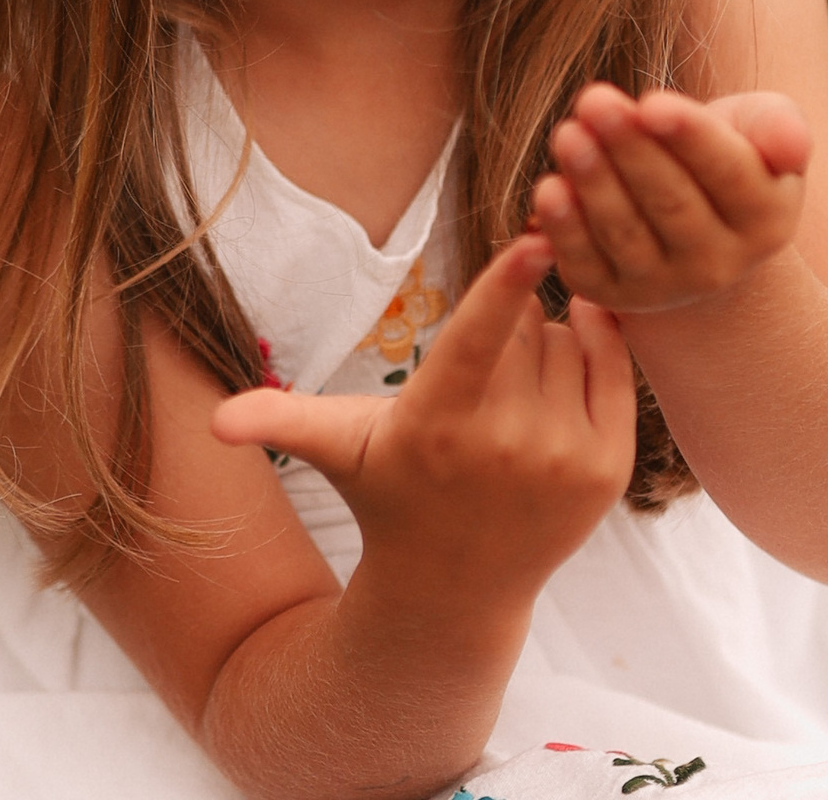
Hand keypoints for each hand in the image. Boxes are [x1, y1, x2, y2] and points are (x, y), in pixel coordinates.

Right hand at [210, 235, 634, 601]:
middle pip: (524, 324)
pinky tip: (568, 359)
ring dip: (546, 344)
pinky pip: (614, 368)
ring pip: (569, 339)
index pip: (478, 338)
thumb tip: (212, 422)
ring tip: (511, 396)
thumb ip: (279, 419)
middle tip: (480, 377)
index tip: (536, 237)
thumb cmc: (389, 493)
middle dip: (506, 326)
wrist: (456, 590)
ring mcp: (564, 460)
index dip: (505, 284)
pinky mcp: (607, 470)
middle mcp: (507, 446)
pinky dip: (597, 348)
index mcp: (438, 424)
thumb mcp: (337, 448)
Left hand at [531, 86, 810, 313]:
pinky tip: (548, 189)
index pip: (728, 174)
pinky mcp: (611, 295)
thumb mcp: (762, 132)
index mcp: (766, 219)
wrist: (694, 227)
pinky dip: (564, 229)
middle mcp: (719, 264)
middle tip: (594, 99)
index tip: (652, 103)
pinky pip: (585, 263)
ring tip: (568, 133)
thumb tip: (789, 147)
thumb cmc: (727, 156)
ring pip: (625, 233)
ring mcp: (663, 287)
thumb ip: (780, 129)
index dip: (690, 138)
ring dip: (592, 182)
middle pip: (670, 202)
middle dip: (629, 149)